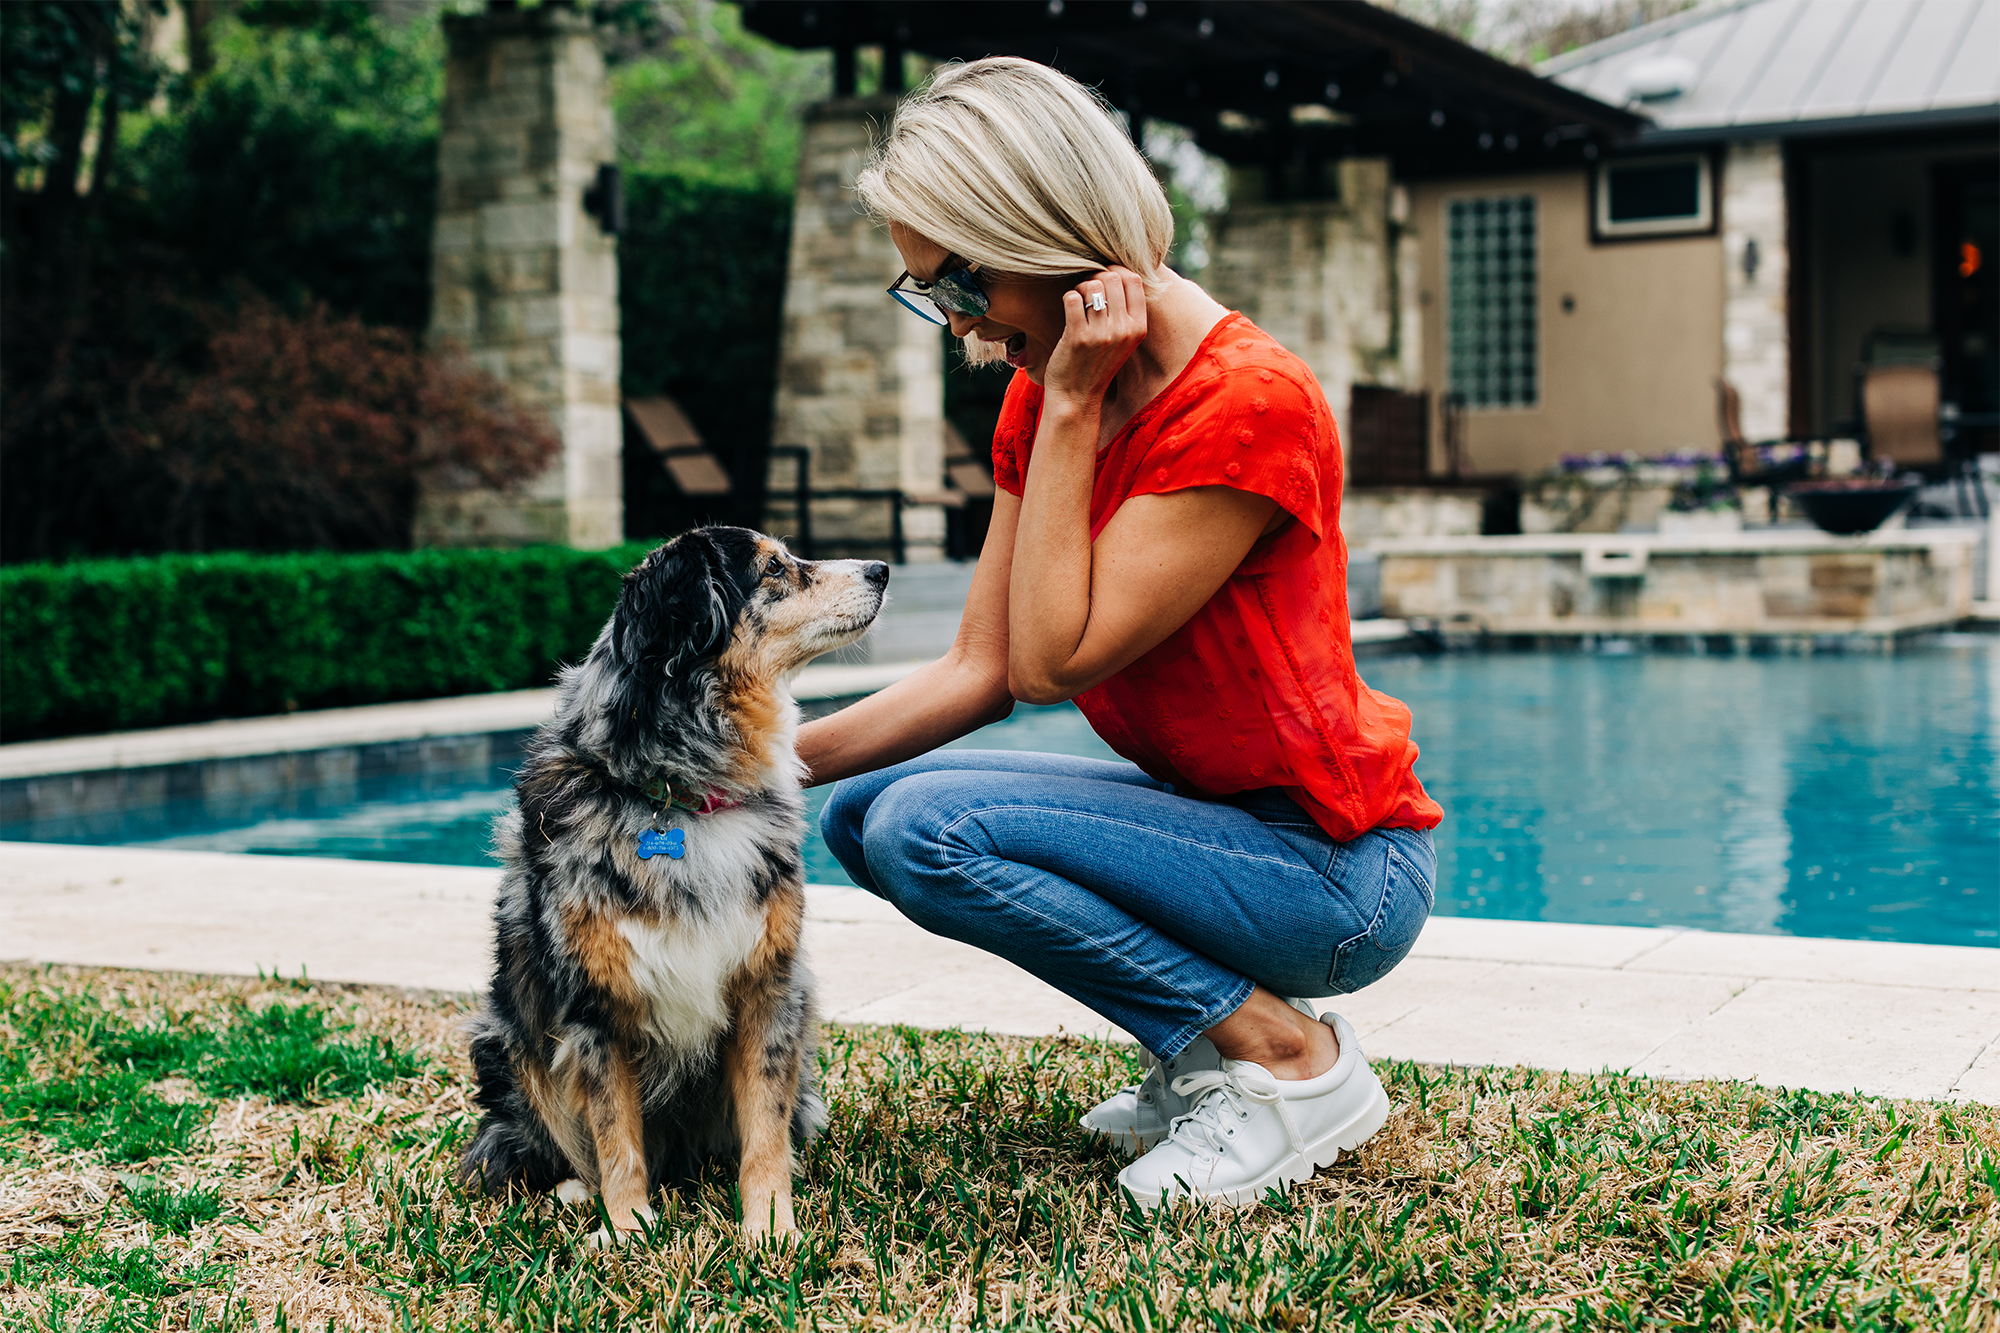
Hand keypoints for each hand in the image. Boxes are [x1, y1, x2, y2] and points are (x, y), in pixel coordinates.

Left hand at [1043, 266, 1147, 409]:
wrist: (1076, 397)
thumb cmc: (1097, 364)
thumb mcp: (1123, 341)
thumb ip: (1126, 312)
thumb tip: (1117, 272)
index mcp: (1139, 328)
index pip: (1134, 279)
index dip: (1116, 271)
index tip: (1104, 279)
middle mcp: (1124, 330)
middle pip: (1112, 277)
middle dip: (1095, 277)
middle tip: (1086, 290)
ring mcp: (1101, 334)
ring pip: (1092, 285)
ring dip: (1080, 287)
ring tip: (1077, 301)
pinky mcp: (1078, 337)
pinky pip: (1072, 297)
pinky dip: (1067, 298)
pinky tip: (1068, 309)